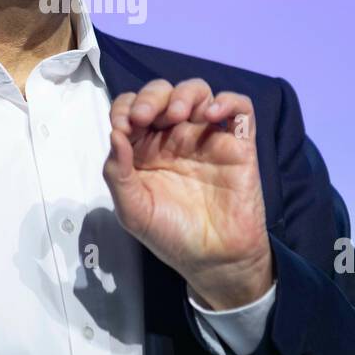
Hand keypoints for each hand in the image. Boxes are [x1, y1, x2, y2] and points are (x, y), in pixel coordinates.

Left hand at [103, 78, 272, 309]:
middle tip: (145, 116)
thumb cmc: (170, 235)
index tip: (123, 125)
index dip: (125, 107)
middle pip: (163, 94)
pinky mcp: (238, 144)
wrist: (213, 261)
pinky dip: (228, 102)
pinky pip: (240, 109)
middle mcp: (175, 136)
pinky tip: (212, 115)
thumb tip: (114, 134)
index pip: (132, 109)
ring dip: (185, 94)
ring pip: (198, 92)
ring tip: (178, 114)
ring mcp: (207, 137)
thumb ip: (117, 173)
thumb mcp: (133, 210)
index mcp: (145, 147)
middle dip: (151, 97)